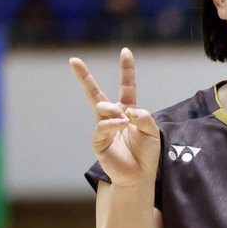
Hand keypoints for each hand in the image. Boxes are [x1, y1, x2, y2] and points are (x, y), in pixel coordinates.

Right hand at [69, 47, 160, 187]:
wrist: (139, 176)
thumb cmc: (146, 154)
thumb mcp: (153, 132)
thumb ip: (145, 118)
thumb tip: (128, 110)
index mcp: (128, 111)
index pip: (126, 86)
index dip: (126, 70)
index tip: (125, 51)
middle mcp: (113, 117)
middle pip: (95, 93)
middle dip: (84, 77)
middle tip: (73, 60)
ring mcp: (103, 128)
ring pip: (101, 108)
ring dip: (114, 111)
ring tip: (124, 119)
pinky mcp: (98, 141)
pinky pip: (101, 127)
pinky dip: (112, 124)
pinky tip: (120, 125)